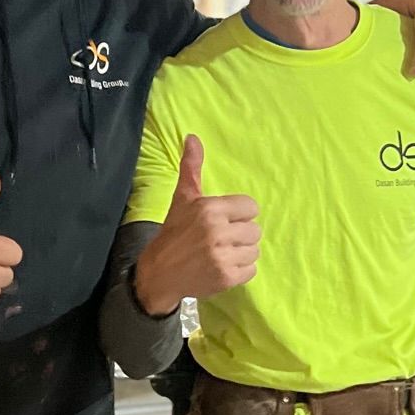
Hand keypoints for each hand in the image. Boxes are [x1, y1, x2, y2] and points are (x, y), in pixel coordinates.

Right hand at [133, 136, 259, 315]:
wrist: (159, 274)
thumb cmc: (174, 233)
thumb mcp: (182, 198)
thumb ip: (191, 168)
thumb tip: (192, 137)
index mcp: (210, 209)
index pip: (251, 207)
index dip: (239, 214)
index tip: (223, 221)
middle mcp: (217, 231)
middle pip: (255, 230)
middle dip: (240, 235)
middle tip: (220, 240)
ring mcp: (223, 256)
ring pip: (255, 250)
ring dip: (241, 253)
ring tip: (222, 253)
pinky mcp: (227, 277)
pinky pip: (252, 270)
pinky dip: (241, 270)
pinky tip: (223, 267)